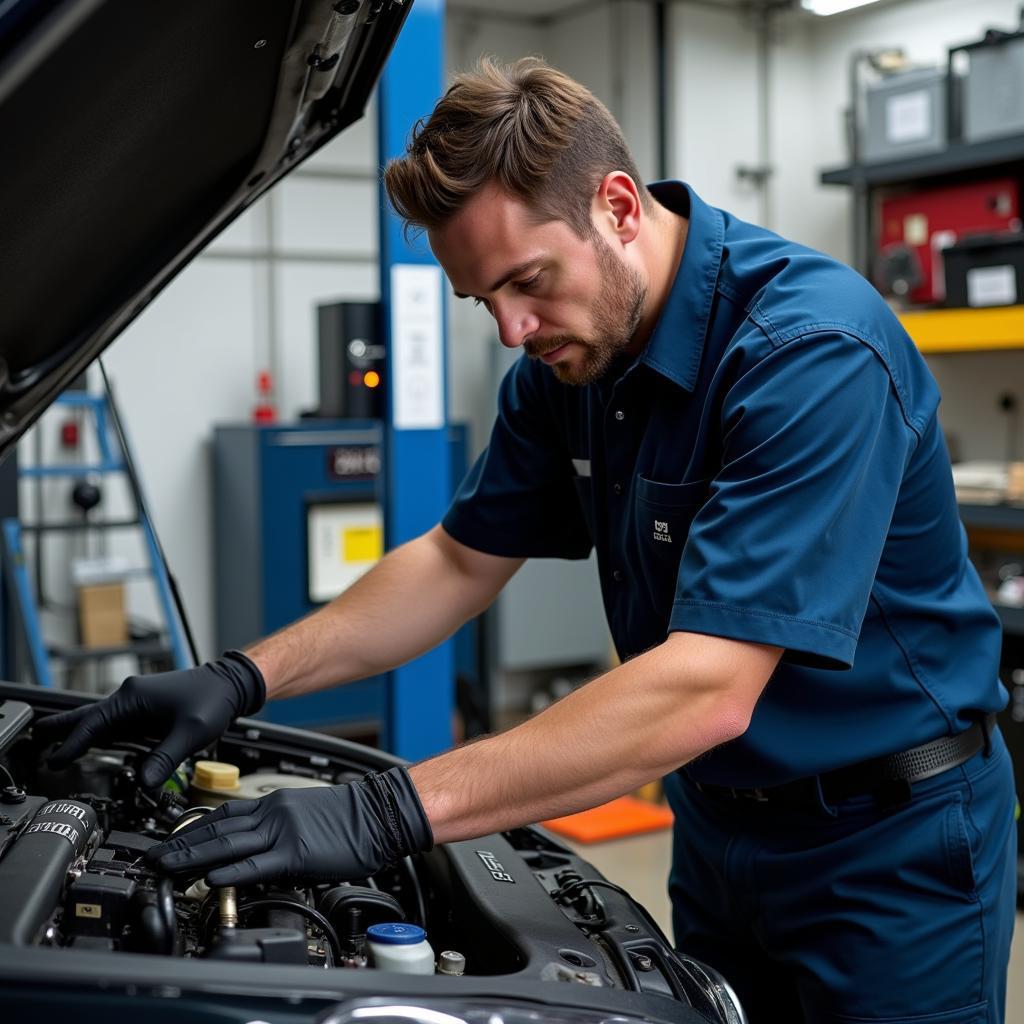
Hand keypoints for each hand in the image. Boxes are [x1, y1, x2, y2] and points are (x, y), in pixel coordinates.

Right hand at [35, 651, 265, 787]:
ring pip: (102, 720)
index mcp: (134, 697)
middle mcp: (131, 696)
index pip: (94, 724)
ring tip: (56, 743)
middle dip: (63, 727)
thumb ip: (165, 758)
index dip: (72, 744)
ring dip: (81, 732)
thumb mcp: (190, 732)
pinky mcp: (149, 710)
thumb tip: (146, 784)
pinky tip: (93, 743)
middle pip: (88, 715)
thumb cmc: (213, 699)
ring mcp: (139, 702)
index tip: (54, 759)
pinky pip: (118, 723)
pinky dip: (102, 733)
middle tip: (37, 735)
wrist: (231, 684)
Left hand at [145, 765, 432, 885]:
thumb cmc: (351, 816)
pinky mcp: (296, 853)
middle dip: (181, 844)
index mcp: (275, 803)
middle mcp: (273, 812)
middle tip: (153, 856)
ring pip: (228, 845)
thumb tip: (258, 849)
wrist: (379, 813)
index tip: (171, 838)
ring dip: (193, 857)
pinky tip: (210, 879)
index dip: (193, 827)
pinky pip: (256, 864)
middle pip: (217, 828)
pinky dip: (230, 872)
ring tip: (166, 868)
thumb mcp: (306, 814)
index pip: (224, 813)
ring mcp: (283, 832)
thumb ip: (278, 828)